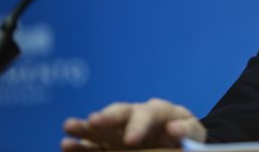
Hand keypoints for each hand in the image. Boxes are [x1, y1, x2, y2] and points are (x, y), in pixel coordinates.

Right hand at [61, 98, 206, 149]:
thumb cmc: (186, 136)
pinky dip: (79, 144)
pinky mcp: (109, 145)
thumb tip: (173, 129)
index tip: (131, 140)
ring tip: (69, 127)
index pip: (148, 115)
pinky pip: (92, 144)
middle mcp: (136, 116)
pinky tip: (65, 145)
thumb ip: (187, 130)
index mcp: (159, 112)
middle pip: (121, 112)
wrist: (177, 141)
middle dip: (107, 117)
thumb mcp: (193, 133)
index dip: (138, 126)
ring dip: (84, 127)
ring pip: (101, 126)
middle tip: (94, 122)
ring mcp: (120, 130)